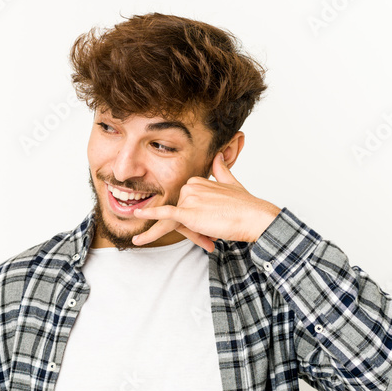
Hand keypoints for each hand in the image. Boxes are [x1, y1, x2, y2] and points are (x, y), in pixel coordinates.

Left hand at [132, 153, 280, 252]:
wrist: (254, 217)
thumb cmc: (246, 206)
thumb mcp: (232, 184)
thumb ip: (222, 170)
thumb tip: (218, 156)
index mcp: (198, 181)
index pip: (186, 204)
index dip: (196, 218)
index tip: (210, 224)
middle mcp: (191, 188)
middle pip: (180, 213)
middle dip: (192, 227)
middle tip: (211, 232)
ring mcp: (189, 199)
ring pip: (178, 221)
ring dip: (192, 233)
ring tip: (205, 234)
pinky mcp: (187, 213)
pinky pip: (165, 214)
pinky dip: (150, 214)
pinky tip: (137, 214)